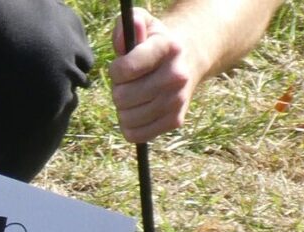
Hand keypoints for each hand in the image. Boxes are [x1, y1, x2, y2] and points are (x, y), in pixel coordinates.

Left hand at [109, 8, 208, 142]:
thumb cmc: (155, 44)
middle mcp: (177, 75)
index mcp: (168, 48)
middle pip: (122, 97)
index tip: (122, 66)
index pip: (125, 69)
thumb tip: (127, 31)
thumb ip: (129, 24)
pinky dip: (130, 126)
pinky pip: (136, 134)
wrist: (189, 60)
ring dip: (123, 108)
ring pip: (126, 118)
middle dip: (118, 89)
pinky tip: (138, 111)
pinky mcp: (175, 120)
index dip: (115, 70)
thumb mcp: (144, 25)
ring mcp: (178, 99)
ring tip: (134, 95)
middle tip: (129, 82)